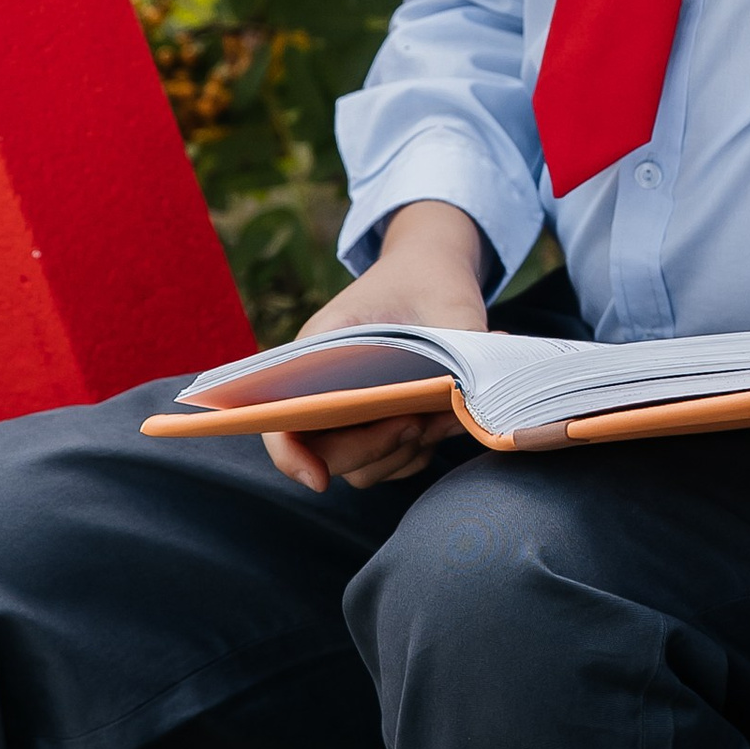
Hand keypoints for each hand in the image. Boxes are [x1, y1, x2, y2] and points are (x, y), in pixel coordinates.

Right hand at [264, 198, 490, 493]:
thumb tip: (470, 397)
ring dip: (405, 451)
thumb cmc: (424, 278)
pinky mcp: (384, 424)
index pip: (279, 421)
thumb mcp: (443, 302)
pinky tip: (452, 416)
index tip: (318, 480)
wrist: (432, 268)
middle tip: (415, 421)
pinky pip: (398, 460)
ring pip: (367, 466)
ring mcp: (353, 413)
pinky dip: (425, 448)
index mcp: (313, 355)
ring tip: (445, 413)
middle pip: (329, 455)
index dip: (291, 456)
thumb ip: (455, 347)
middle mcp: (324, 391)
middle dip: (373, 449)